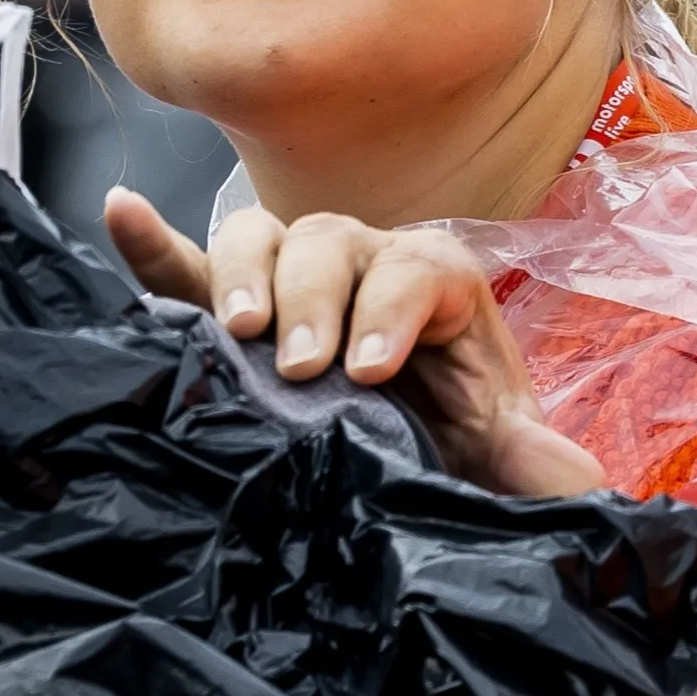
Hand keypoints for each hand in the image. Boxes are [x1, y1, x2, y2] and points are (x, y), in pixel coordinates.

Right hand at [104, 185, 603, 498]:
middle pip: (334, 241)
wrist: (412, 449)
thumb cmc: (458, 439)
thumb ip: (535, 459)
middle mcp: (366, 263)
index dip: (392, 309)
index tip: (367, 371)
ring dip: (244, 274)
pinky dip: (152, 241)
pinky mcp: (232, 304)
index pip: (419, 267)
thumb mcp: (503, 450)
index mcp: (440, 285)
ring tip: (236, 329)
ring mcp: (294, 278)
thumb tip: (577, 481)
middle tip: (301, 364)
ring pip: (264, 238)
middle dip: (316, 296)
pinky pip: (185, 264)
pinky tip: (119, 215)